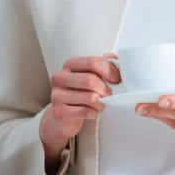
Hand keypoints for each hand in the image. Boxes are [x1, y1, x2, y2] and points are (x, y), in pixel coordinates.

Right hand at [40, 53, 120, 170]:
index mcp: (70, 65)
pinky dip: (94, 113)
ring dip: (101, 103)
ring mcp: (57, 95)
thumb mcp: (93, 76)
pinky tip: (92, 112)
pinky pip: (85, 111)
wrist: (64, 116)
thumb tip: (116, 57)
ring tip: (100, 104)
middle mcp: (60, 77)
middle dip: (105, 89)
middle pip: (90, 80)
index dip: (109, 71)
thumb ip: (105, 65)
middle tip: (109, 95)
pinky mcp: (59, 112)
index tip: (117, 79)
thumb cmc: (82, 92)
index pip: (92, 62)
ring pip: (90, 97)